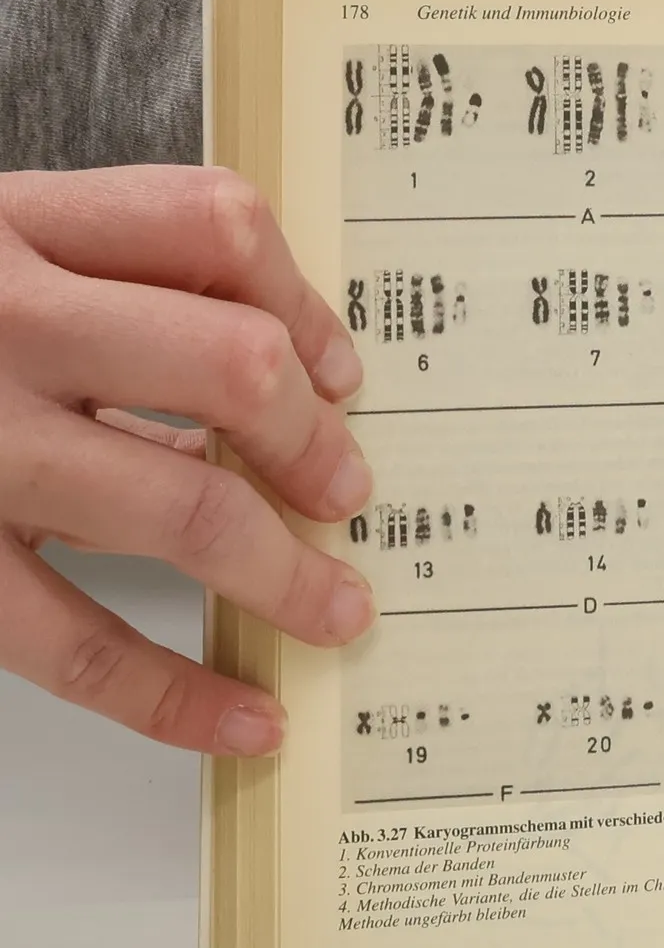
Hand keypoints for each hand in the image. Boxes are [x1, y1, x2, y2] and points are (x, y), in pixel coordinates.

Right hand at [0, 166, 375, 754]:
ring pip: (180, 504)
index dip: (306, 306)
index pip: (213, 228)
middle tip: (346, 494)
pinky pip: (76, 644)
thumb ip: (97, 273)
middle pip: (230, 365)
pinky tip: (244, 719)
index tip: (341, 375)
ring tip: (337, 608)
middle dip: (315, 444)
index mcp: (12, 229)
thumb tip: (282, 367)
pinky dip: (178, 695)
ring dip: (286, 572)